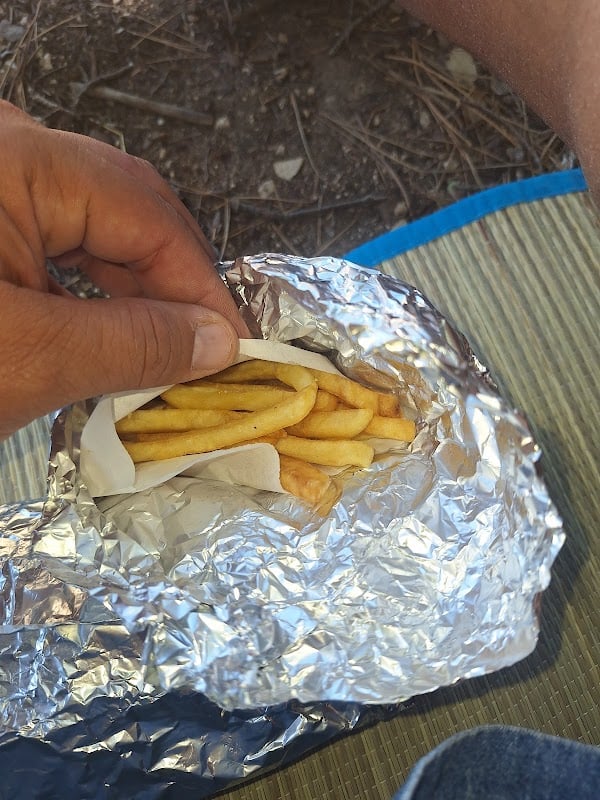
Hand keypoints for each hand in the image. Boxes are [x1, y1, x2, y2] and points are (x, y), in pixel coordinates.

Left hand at [0, 101, 247, 438]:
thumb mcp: (30, 358)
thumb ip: (134, 344)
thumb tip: (218, 340)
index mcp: (16, 160)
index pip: (146, 216)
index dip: (200, 288)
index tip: (234, 344)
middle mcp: (10, 151)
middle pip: (128, 213)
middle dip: (172, 288)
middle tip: (204, 350)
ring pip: (97, 229)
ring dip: (136, 293)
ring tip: (163, 348)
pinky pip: (60, 241)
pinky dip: (93, 291)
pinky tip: (109, 331)